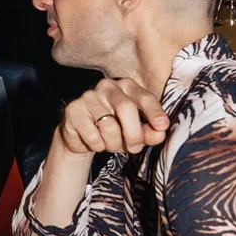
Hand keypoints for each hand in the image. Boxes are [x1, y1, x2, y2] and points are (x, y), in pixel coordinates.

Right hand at [54, 77, 168, 158]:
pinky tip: (95, 142)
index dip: (154, 111)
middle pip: (126, 108)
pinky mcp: (73, 110)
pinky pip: (92, 135)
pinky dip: (97, 146)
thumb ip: (149, 132)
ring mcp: (88, 96)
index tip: (162, 126)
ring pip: (109, 126)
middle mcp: (107, 86)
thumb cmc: (114, 129)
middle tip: (134, 148)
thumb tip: (160, 134)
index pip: (144, 96)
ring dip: (113, 144)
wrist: (81, 135)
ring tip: (110, 144)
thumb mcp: (135, 131)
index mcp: (126, 86)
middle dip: (134, 134)